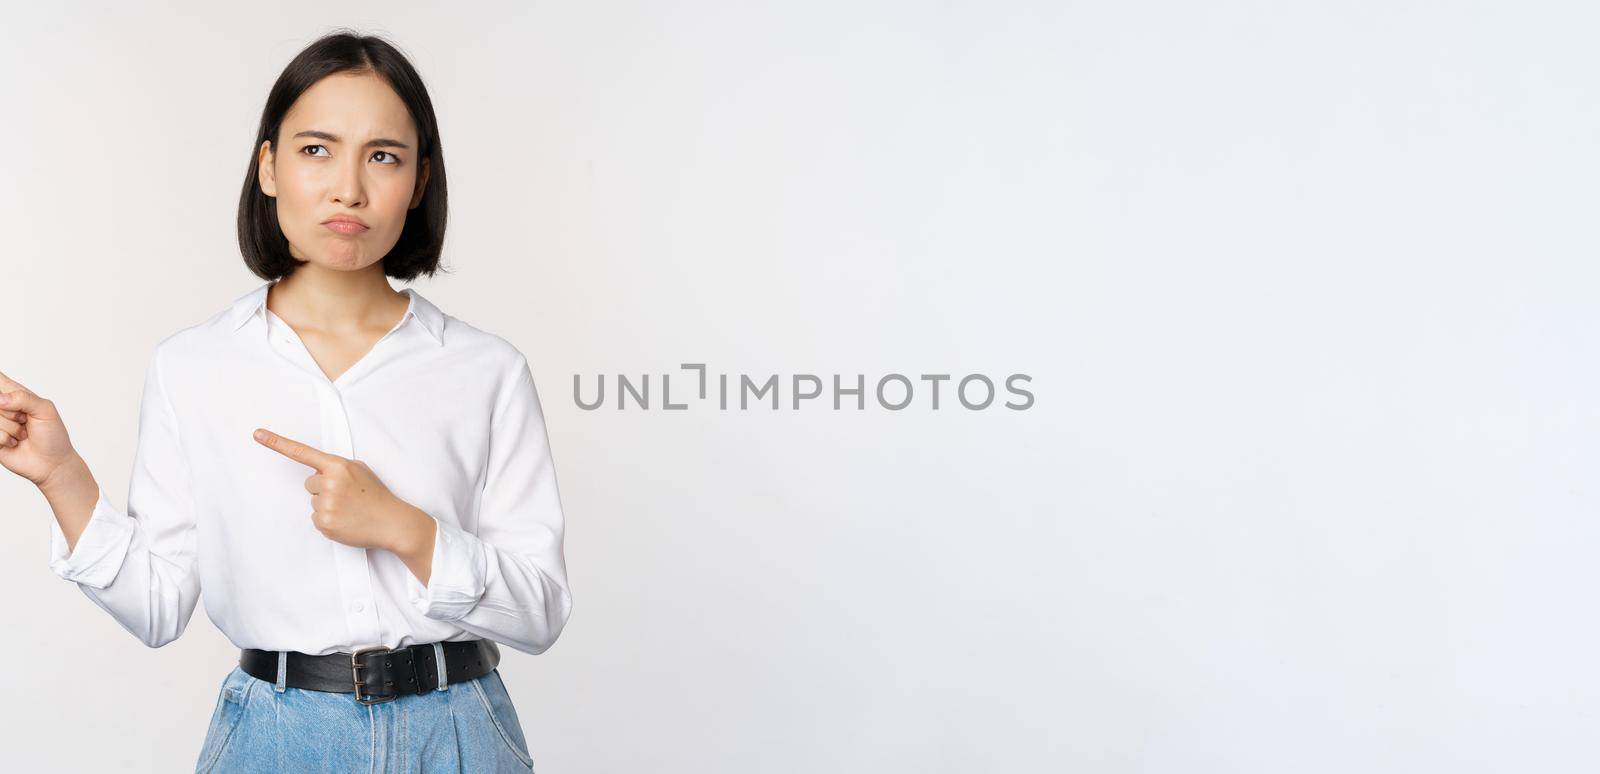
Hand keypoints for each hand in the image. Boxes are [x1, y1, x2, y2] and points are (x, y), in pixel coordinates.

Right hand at [0, 369, 82, 487]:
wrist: (51, 463)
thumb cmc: (53, 436)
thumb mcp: (46, 411)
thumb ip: (24, 398)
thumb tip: (0, 399)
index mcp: (15, 393)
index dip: (0, 382)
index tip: (3, 396)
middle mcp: (2, 407)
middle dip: (12, 413)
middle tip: (25, 420)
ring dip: (12, 428)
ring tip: (22, 433)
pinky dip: (5, 439)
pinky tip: (14, 443)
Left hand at [252, 427, 427, 553]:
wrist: (392, 522)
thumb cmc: (376, 495)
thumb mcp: (359, 471)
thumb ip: (336, 468)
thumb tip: (317, 474)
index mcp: (338, 466)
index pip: (302, 452)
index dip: (276, 442)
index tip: (257, 434)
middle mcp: (329, 483)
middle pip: (309, 483)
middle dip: (324, 489)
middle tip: (347, 496)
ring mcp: (326, 504)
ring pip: (313, 502)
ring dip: (327, 506)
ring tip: (350, 509)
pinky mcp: (325, 523)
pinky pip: (316, 519)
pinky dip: (329, 521)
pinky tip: (346, 520)